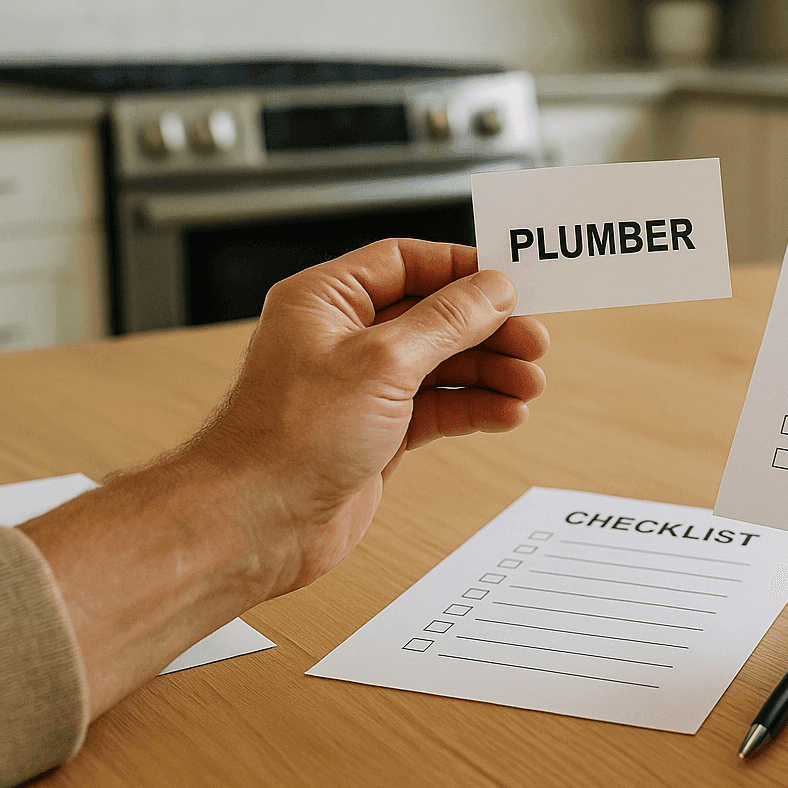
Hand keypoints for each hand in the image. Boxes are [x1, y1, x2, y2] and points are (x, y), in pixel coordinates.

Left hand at [24, 239, 546, 718]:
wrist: (254, 525)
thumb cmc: (287, 440)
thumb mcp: (384, 363)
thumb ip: (446, 321)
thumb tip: (492, 289)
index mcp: (325, 301)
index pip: (405, 263)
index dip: (461, 270)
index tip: (510, 283)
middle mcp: (340, 339)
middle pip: (432, 315)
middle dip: (486, 329)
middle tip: (533, 342)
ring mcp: (358, 388)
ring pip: (440, 365)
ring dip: (488, 372)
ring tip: (529, 384)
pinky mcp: (374, 434)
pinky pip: (436, 407)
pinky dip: (473, 408)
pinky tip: (505, 413)